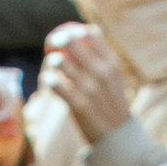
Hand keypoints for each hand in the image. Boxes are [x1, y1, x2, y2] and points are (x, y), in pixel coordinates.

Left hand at [40, 21, 133, 142]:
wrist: (118, 135)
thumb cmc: (112, 102)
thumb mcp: (115, 77)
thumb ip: (103, 57)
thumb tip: (89, 30)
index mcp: (112, 64)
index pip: (91, 35)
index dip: (76, 31)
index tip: (68, 34)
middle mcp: (101, 73)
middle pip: (73, 44)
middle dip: (58, 39)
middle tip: (53, 42)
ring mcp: (90, 89)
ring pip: (60, 63)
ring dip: (52, 61)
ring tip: (52, 64)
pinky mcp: (78, 104)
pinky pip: (55, 85)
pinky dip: (48, 80)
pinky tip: (48, 81)